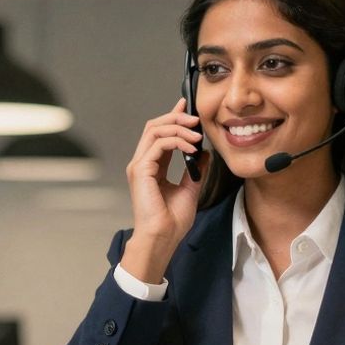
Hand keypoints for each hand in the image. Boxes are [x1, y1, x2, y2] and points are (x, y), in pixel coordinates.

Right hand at [120, 98, 207, 282]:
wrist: (162, 238)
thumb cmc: (172, 222)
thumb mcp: (190, 189)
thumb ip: (195, 169)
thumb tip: (204, 152)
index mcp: (151, 166)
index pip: (160, 133)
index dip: (173, 117)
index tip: (188, 107)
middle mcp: (142, 163)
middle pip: (155, 126)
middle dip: (176, 117)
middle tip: (196, 118)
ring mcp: (139, 166)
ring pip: (155, 130)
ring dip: (178, 127)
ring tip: (197, 133)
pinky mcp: (141, 170)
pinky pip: (159, 144)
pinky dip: (177, 141)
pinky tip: (192, 147)